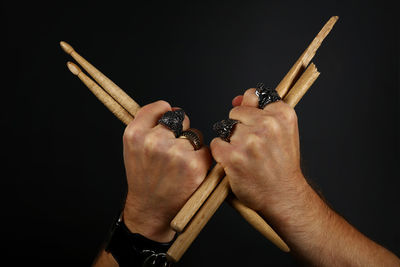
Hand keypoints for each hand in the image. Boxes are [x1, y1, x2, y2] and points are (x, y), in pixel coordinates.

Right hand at [122, 100, 211, 241]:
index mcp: (135, 134)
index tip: (166, 127)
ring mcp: (175, 152)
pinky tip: (188, 171)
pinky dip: (201, 158)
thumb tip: (170, 107)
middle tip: (170, 151)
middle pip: (180, 117)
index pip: (161, 106)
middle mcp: (154, 141)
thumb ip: (147, 123)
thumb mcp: (133, 147)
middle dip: (179, 130)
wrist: (151, 209)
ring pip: (194, 133)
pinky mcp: (195, 164)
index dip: (166, 115)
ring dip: (191, 145)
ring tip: (178, 164)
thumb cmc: (144, 177)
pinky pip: (205, 149)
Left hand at [211, 88, 306, 222]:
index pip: (252, 97)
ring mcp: (249, 140)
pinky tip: (236, 163)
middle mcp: (268, 124)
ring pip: (226, 128)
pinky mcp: (233, 156)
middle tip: (254, 147)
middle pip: (236, 113)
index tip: (259, 129)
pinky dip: (222, 153)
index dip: (251, 114)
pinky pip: (217, 144)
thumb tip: (236, 99)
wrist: (283, 195)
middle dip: (240, 127)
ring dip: (231, 141)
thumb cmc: (281, 163)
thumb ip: (260, 110)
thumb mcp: (281, 131)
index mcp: (283, 114)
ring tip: (247, 156)